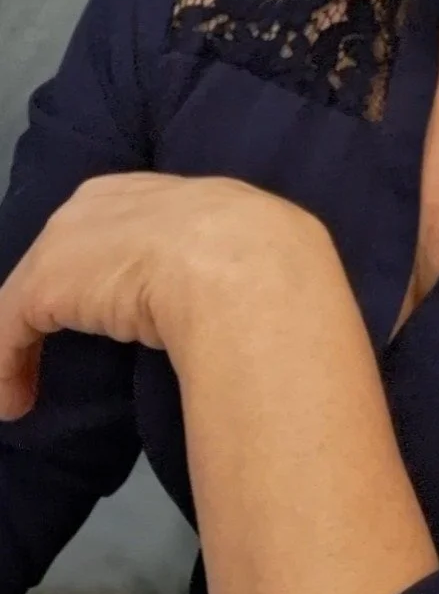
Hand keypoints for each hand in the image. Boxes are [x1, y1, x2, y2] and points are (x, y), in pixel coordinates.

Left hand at [0, 172, 326, 419]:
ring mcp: (67, 242)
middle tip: (61, 341)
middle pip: (67, 248)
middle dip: (59, 293)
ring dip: (23, 343)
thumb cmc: (258, 258)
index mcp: (158, 189)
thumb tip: (252, 299)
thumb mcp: (249, 249)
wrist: (242, 263)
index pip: (119, 223)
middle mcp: (102, 201)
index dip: (109, 266)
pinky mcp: (41, 286)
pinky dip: (8, 368)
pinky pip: (10, 331)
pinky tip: (16, 404)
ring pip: (32, 292)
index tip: (113, 305)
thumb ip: (227, 262)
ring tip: (27, 387)